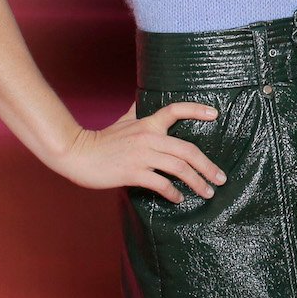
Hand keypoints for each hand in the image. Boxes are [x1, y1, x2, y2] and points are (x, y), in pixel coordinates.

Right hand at [52, 102, 225, 203]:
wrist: (76, 154)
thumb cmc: (101, 140)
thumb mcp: (123, 121)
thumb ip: (137, 112)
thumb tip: (143, 99)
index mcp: (148, 123)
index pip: (175, 110)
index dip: (196, 110)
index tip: (215, 114)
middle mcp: (149, 137)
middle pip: (188, 150)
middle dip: (208, 167)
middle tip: (221, 179)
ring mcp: (141, 155)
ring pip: (179, 168)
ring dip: (197, 182)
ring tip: (207, 192)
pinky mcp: (133, 172)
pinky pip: (161, 184)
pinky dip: (173, 193)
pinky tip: (179, 198)